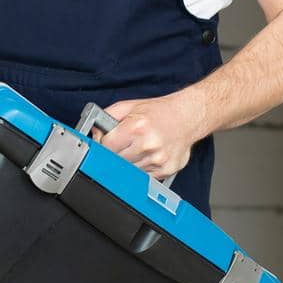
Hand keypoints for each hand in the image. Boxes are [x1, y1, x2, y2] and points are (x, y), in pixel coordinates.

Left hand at [97, 92, 211, 178]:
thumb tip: (94, 132)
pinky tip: (147, 156)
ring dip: (128, 163)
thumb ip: (108, 116)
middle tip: (120, 146)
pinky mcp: (165, 171)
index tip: (104, 143)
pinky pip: (143, 176)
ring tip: (136, 149)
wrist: (188, 117)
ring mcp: (158, 159)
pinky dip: (141, 168)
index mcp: (137, 126)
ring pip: (129, 171)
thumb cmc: (160, 112)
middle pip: (116, 161)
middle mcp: (148, 144)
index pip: (106, 146)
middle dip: (114, 154)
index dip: (102, 144)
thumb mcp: (130, 106)